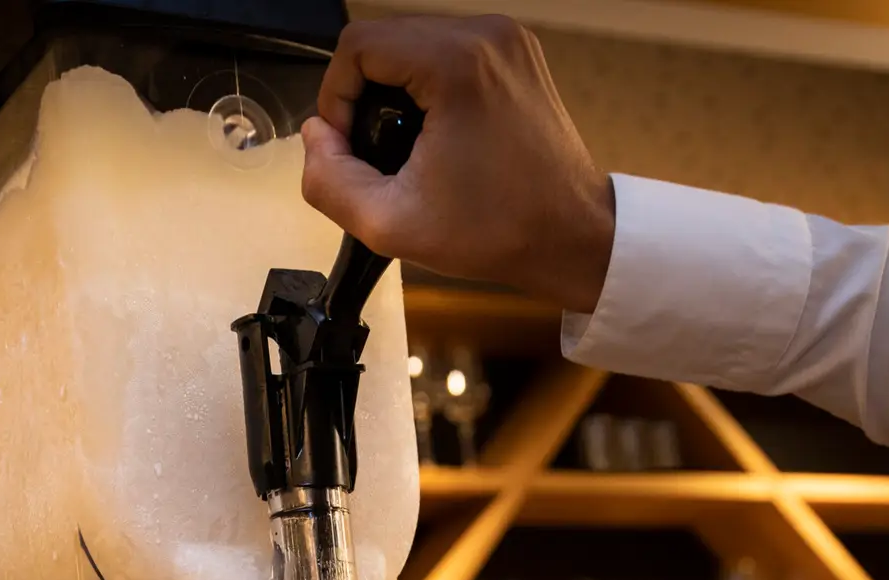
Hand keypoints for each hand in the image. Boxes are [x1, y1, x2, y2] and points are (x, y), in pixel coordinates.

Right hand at [302, 15, 615, 314]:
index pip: (359, 46)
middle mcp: (485, 35)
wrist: (574, 236)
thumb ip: (329, 180)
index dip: (335, 97)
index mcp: (456, 62)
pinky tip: (434, 136)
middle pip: (385, 40)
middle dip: (364, 95)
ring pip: (414, 44)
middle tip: (374, 154)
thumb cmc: (496, 231)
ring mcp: (506, 39)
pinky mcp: (516, 53)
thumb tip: (315, 136)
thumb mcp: (389, 223)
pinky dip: (427, 87)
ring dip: (394, 91)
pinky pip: (447, 53)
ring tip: (405, 149)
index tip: (349, 148)